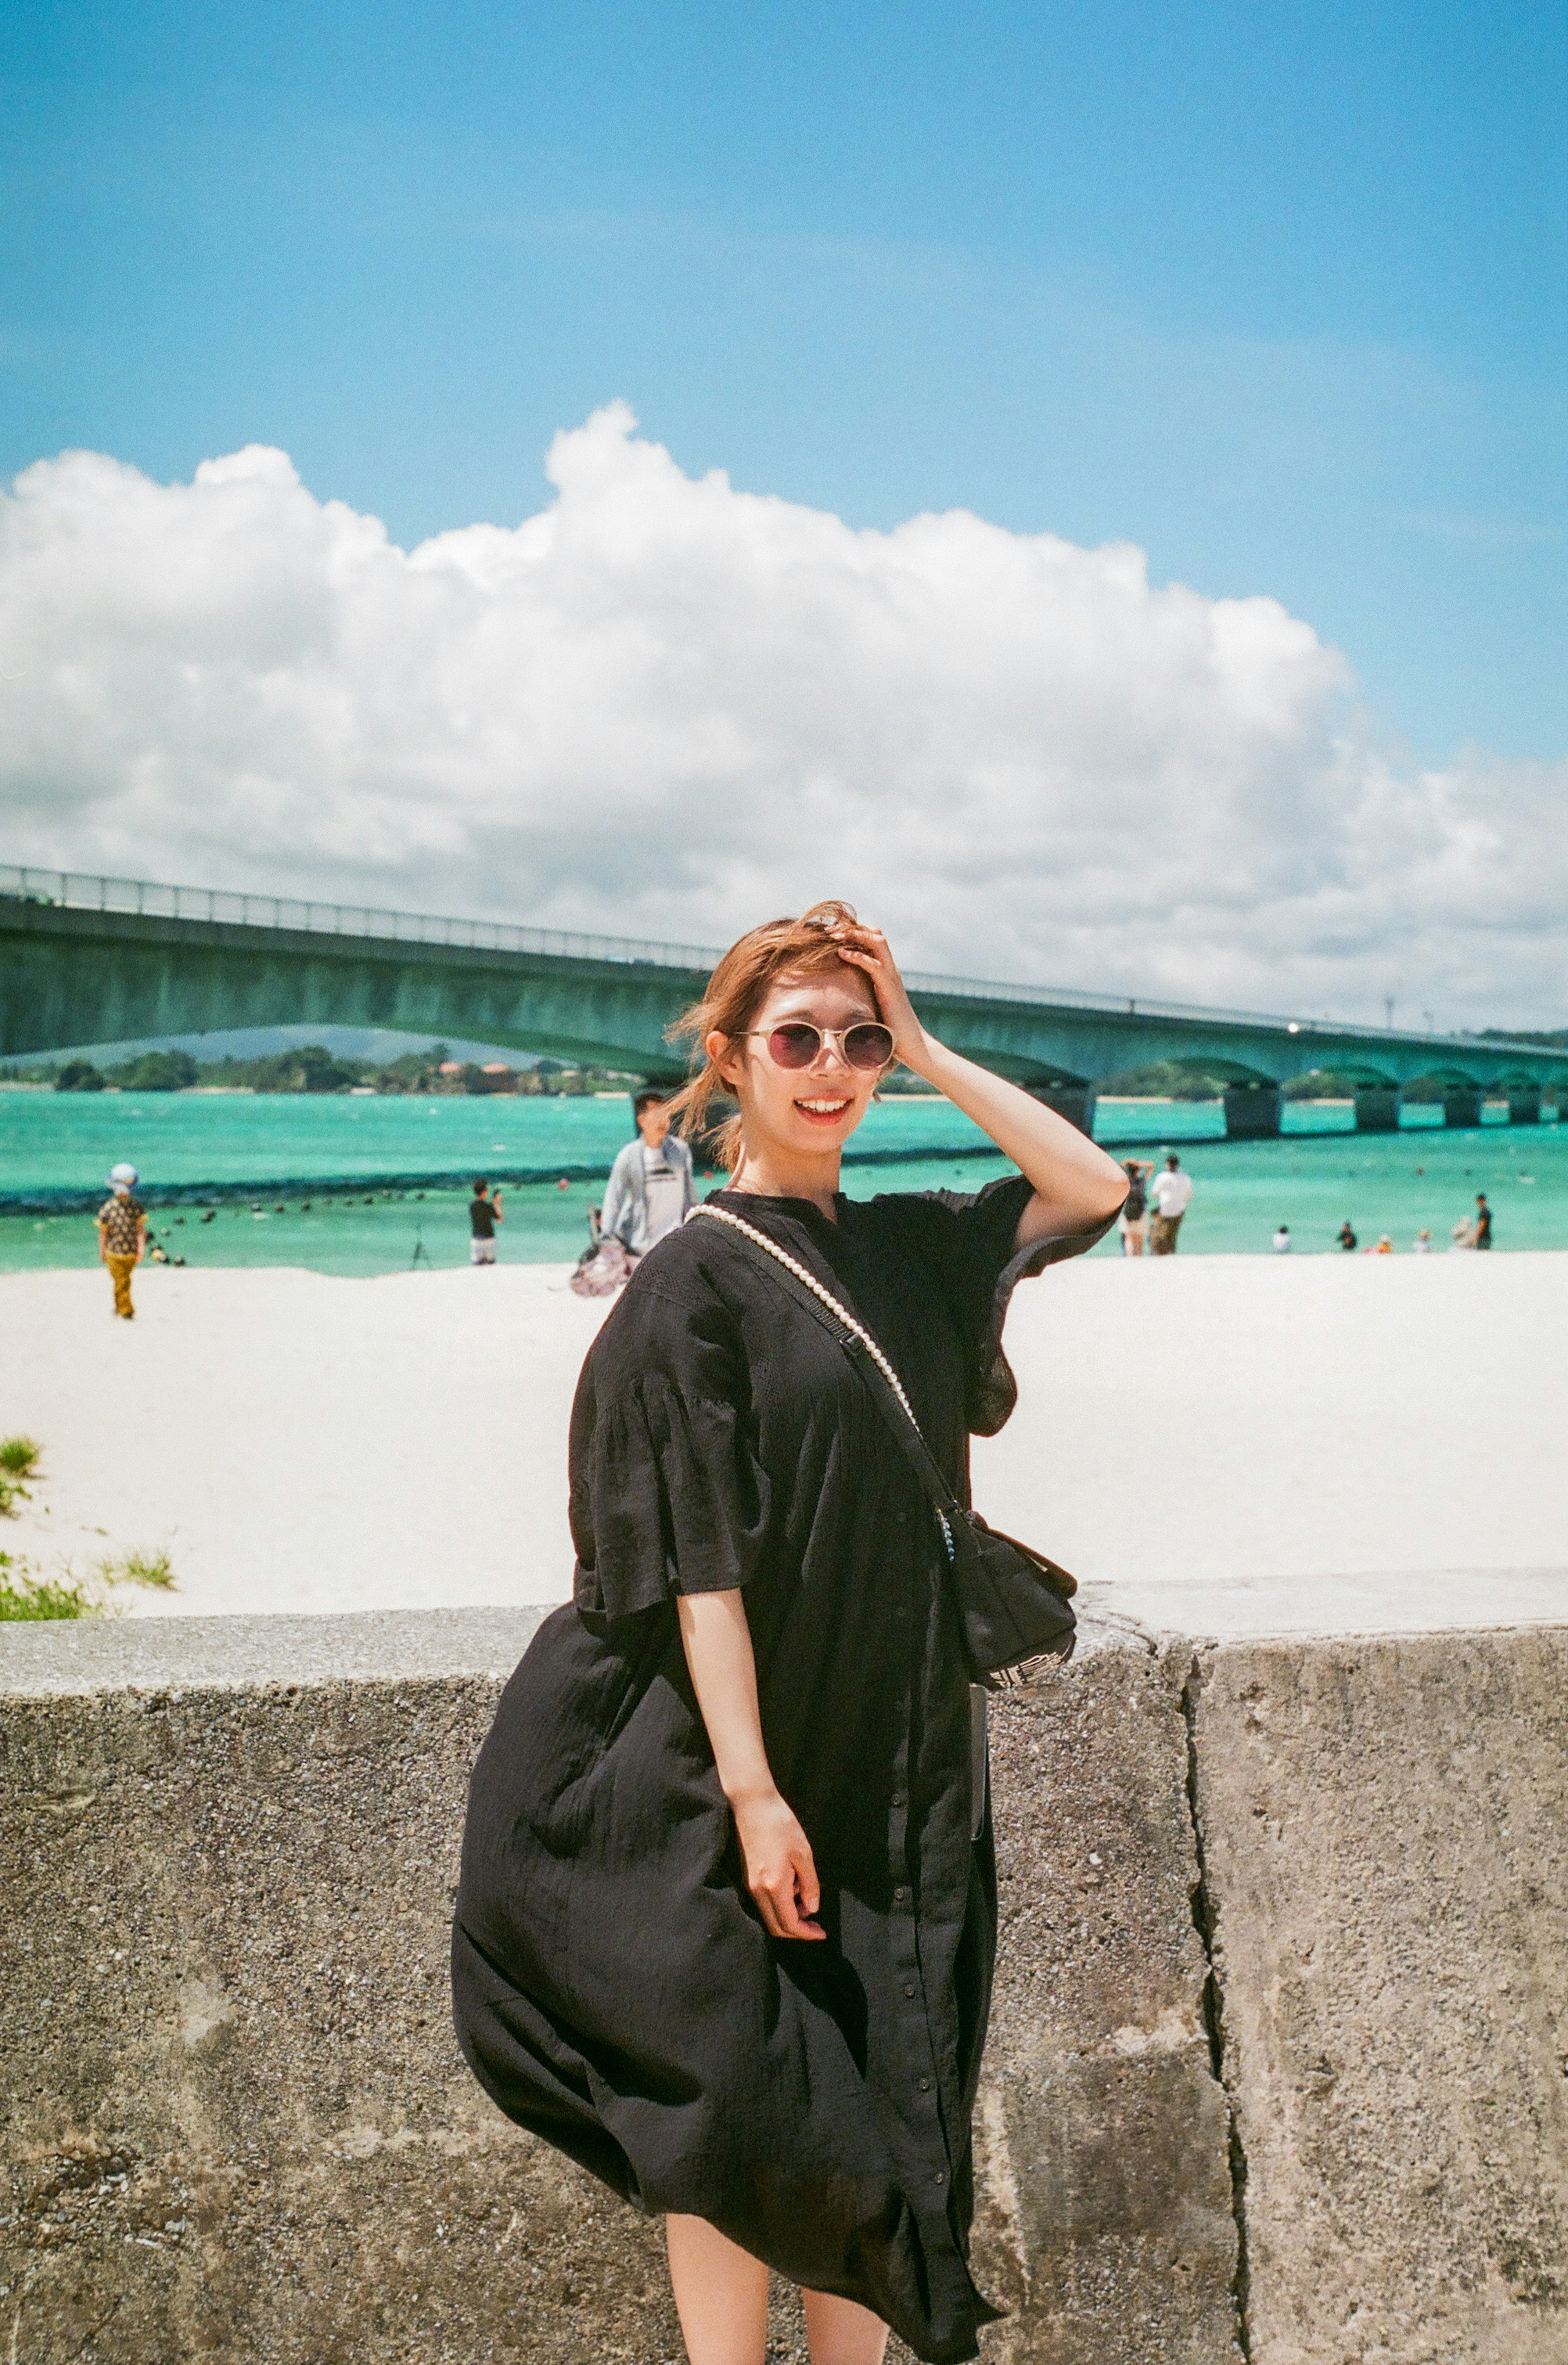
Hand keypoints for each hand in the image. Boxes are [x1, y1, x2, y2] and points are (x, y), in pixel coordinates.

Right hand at [730, 1787, 824, 1940]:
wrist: (753, 1804)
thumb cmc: (781, 1825)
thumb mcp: (804, 1854)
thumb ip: (809, 1885)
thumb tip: (812, 1909)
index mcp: (774, 1886)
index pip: (789, 1924)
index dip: (806, 1934)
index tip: (821, 1933)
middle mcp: (758, 1891)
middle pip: (776, 1926)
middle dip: (797, 1931)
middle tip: (816, 1925)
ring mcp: (750, 1884)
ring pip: (769, 1915)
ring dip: (788, 1917)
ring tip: (806, 1901)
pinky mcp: (748, 1876)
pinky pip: (764, 1902)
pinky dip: (779, 1905)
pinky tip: (793, 1889)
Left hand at [823, 919, 928, 1071]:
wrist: (912, 1045)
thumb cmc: (890, 1031)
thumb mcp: (871, 1007)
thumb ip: (860, 995)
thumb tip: (838, 997)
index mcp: (885, 971)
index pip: (872, 940)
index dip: (853, 931)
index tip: (831, 932)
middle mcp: (891, 969)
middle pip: (875, 934)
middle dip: (851, 927)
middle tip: (829, 929)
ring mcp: (892, 977)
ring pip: (877, 942)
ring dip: (854, 935)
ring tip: (833, 934)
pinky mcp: (890, 989)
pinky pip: (875, 965)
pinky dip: (857, 956)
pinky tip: (841, 953)